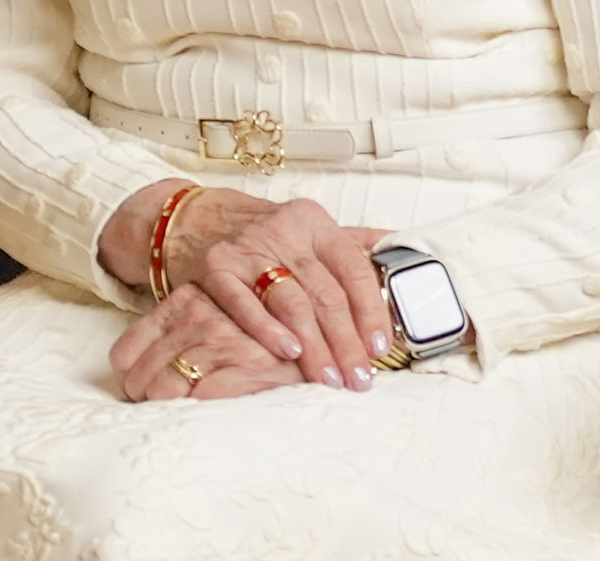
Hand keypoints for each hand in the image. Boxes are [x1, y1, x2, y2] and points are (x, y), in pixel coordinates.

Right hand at [105, 185, 393, 393]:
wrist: (195, 219)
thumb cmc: (262, 234)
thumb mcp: (308, 229)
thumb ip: (352, 243)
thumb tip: (404, 251)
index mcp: (315, 222)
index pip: (353, 268)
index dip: (371, 312)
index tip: (381, 348)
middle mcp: (284, 230)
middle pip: (325, 293)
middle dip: (346, 342)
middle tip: (359, 379)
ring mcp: (247, 248)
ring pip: (292, 302)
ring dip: (315, 346)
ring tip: (330, 378)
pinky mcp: (216, 267)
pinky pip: (244, 303)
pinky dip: (268, 329)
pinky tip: (288, 352)